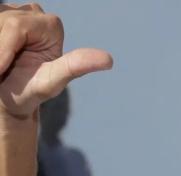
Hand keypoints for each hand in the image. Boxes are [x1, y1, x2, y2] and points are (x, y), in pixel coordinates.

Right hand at [0, 4, 111, 119]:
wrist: (9, 98)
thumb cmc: (31, 91)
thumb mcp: (52, 81)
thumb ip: (75, 66)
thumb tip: (108, 60)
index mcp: (51, 25)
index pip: (16, 26)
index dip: (2, 49)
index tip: (0, 71)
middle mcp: (34, 13)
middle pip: (2, 21)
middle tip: (0, 71)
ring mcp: (13, 11)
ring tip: (1, 67)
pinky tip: (0, 61)